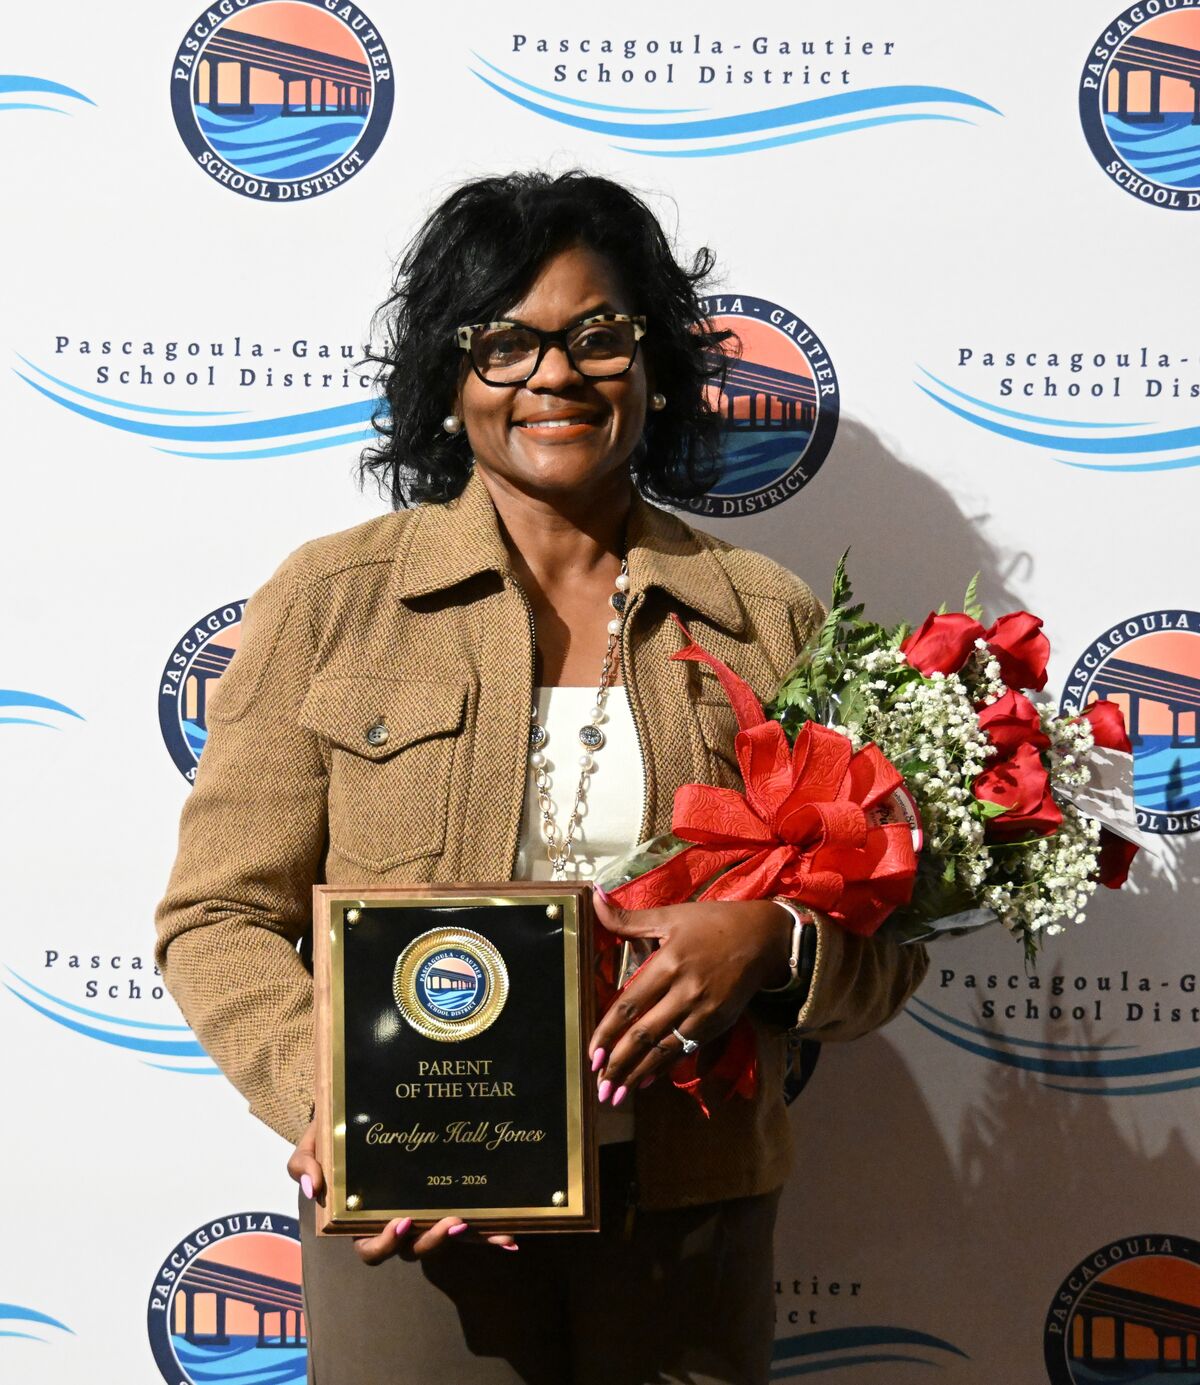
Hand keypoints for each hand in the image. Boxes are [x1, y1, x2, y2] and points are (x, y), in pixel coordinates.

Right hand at [287, 1119, 518, 1261]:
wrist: (365, 1103)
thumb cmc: (337, 1127)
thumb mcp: (314, 1140)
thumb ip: (303, 1162)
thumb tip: (310, 1187)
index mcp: (363, 1217)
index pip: (371, 1247)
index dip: (383, 1244)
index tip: (398, 1223)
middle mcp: (397, 1219)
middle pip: (414, 1249)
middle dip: (433, 1241)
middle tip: (451, 1222)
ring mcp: (426, 1209)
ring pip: (445, 1236)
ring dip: (465, 1237)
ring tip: (478, 1222)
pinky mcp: (449, 1195)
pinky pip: (470, 1219)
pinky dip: (488, 1232)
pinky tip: (509, 1236)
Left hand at [588, 888, 791, 1099]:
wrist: (763, 938)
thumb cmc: (712, 923)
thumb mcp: (671, 916)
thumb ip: (628, 918)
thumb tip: (593, 897)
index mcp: (669, 963)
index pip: (631, 1004)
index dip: (609, 1032)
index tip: (591, 1054)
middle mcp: (685, 991)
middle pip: (645, 1034)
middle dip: (619, 1064)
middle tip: (599, 1088)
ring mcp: (704, 1011)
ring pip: (665, 1049)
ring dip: (639, 1074)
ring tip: (616, 1094)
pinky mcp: (718, 1023)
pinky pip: (686, 1049)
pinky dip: (665, 1067)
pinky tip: (647, 1080)